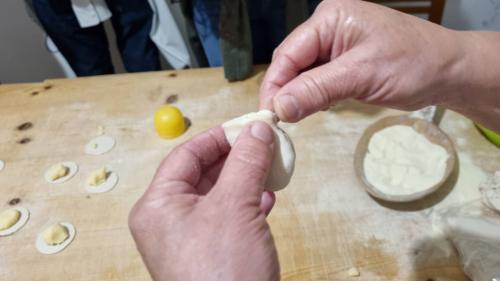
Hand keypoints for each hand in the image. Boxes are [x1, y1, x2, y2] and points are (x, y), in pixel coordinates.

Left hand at [129, 123, 279, 280]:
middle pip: (202, 174)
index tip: (246, 127)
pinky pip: (227, 218)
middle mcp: (168, 221)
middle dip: (236, 159)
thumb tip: (258, 128)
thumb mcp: (236, 206)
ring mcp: (189, 240)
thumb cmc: (222, 274)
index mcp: (158, 206)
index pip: (186, 156)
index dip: (218, 137)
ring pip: (218, 196)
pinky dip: (248, 206)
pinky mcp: (210, 255)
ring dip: (246, 181)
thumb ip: (246, 162)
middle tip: (264, 145)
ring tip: (271, 169)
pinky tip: (267, 201)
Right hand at [260, 0, 463, 121]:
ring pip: (303, 73)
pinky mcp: (343, 61)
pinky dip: (315, 95)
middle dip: (286, 91)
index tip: (268, 114)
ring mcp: (336, 44)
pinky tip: (321, 106)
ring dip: (300, 95)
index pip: (289, 52)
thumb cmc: (412, 64)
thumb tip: (279, 107)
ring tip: (301, 115)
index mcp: (330, 18)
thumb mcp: (362, 76)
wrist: (449, 71)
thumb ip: (317, 89)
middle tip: (281, 121)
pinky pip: (318, 79)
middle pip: (292, 62)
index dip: (275, 84)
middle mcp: (328, 27)